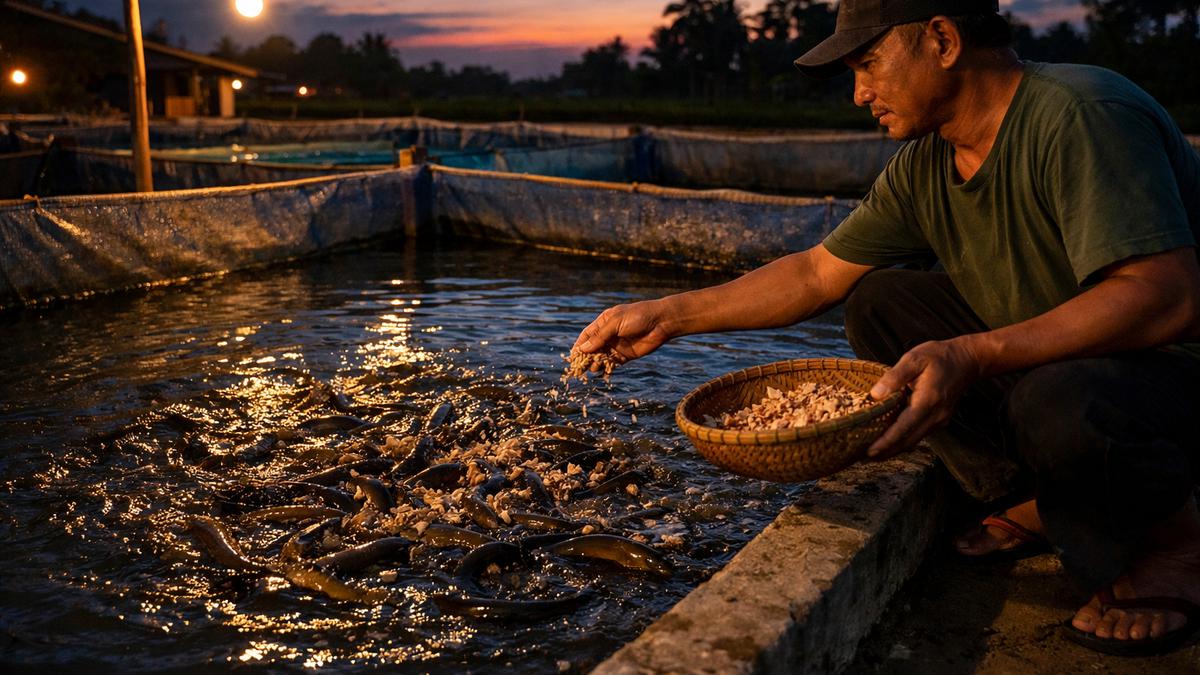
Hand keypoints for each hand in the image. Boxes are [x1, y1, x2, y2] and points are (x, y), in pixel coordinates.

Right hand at [573, 300, 672, 362]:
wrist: (661, 322)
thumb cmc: (638, 316)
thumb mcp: (616, 323)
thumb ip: (600, 337)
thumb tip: (583, 349)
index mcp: (604, 322)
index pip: (587, 335)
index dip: (579, 346)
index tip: (572, 357)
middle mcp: (609, 334)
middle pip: (592, 348)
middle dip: (585, 358)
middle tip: (578, 370)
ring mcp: (617, 345)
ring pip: (601, 357)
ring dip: (596, 364)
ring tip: (593, 369)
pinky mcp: (626, 355)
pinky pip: (613, 363)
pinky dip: (607, 368)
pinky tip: (603, 372)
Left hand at [865, 337, 982, 460]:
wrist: (968, 360)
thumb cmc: (938, 357)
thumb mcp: (914, 359)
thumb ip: (893, 377)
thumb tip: (875, 395)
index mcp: (927, 401)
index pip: (903, 428)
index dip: (885, 442)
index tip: (869, 451)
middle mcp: (935, 416)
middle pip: (908, 441)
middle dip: (886, 451)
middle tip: (863, 456)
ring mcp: (940, 420)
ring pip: (914, 441)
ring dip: (894, 448)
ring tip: (874, 452)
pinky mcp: (940, 420)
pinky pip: (919, 434)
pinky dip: (904, 440)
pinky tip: (890, 439)